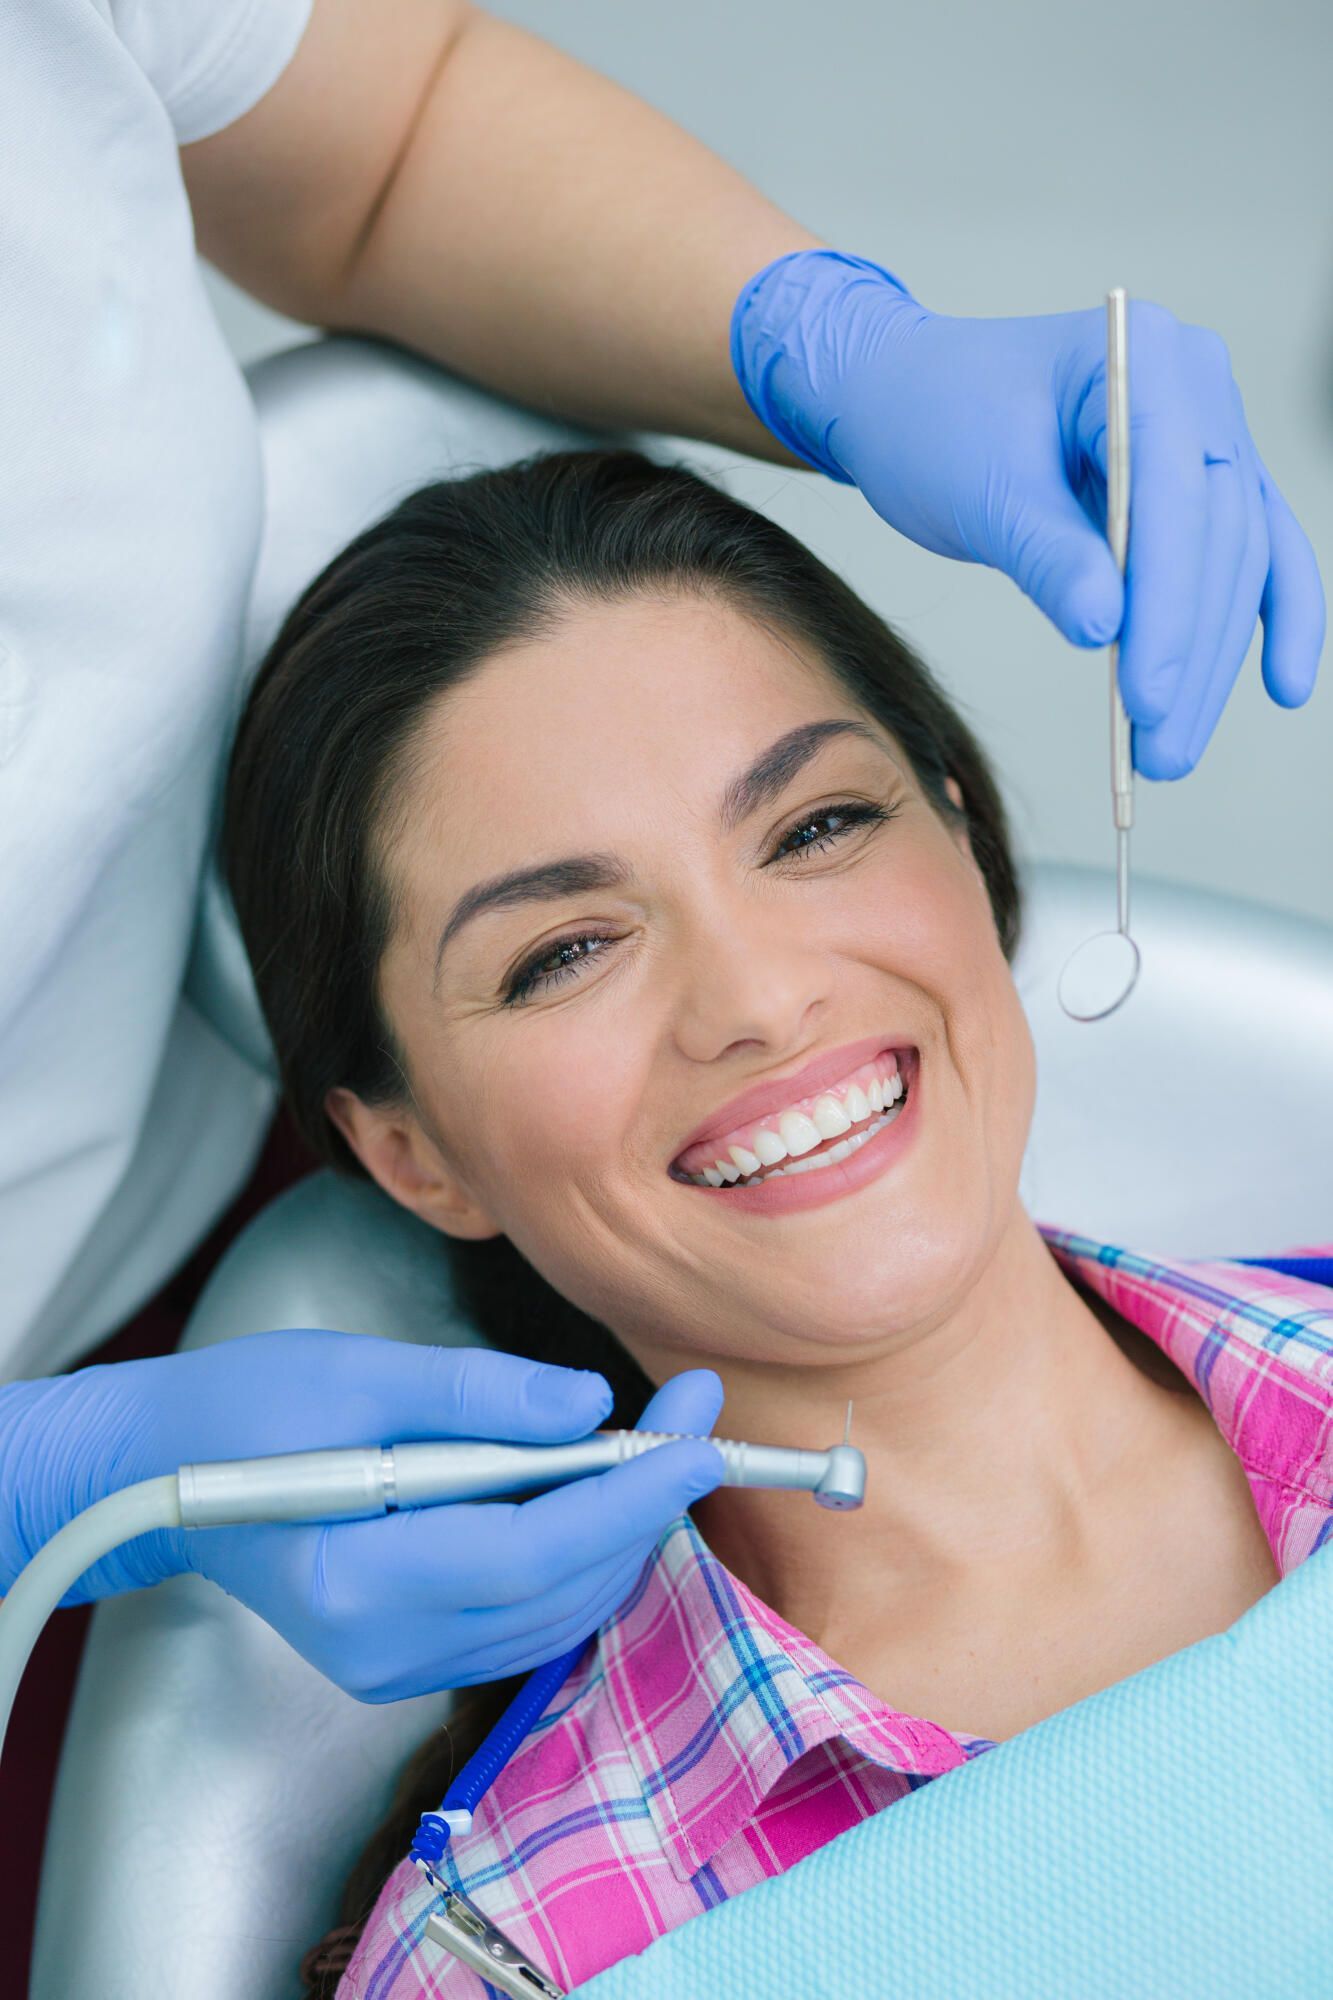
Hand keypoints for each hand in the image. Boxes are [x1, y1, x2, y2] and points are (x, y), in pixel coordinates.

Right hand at [0, 1334, 723, 1695]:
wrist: (164, 1471)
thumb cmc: (243, 1408)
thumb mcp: (355, 1372)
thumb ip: (475, 1394)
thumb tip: (590, 1404)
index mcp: (350, 1580)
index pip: (525, 1554)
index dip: (624, 1499)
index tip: (699, 1438)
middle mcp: (379, 1648)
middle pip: (556, 1589)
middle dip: (644, 1502)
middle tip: (698, 1411)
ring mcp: (394, 1666)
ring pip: (556, 1610)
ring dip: (621, 1528)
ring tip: (660, 1436)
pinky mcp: (410, 1658)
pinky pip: (527, 1615)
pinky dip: (579, 1553)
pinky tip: (596, 1484)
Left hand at [731, 249, 1323, 777]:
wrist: (906, 394)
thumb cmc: (934, 423)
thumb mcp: (981, 491)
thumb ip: (1047, 555)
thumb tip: (1105, 629)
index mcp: (1139, 355)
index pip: (1178, 492)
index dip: (1168, 606)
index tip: (1143, 697)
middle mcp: (1195, 381)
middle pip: (1220, 534)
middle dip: (1190, 653)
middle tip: (1160, 752)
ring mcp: (1207, 428)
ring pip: (1237, 557)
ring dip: (1211, 662)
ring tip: (1170, 752)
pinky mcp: (1197, 481)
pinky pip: (1248, 550)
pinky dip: (1259, 619)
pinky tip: (1279, 684)